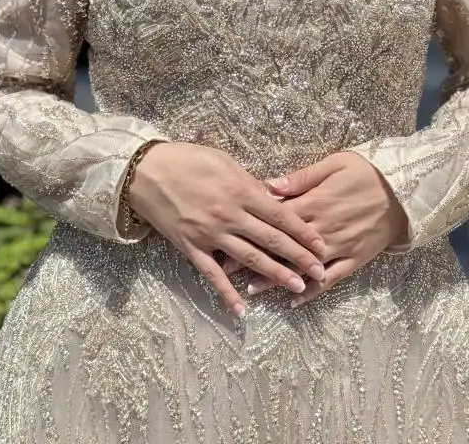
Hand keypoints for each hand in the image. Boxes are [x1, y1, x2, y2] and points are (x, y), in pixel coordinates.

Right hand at [128, 142, 326, 316]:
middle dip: (299, 258)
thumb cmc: (188, 159)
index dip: (303, 231)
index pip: (280, 215)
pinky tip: (242, 310)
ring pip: (249, 259)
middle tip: (321, 272)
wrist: (147, 171)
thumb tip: (274, 197)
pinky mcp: (191, 247)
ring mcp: (210, 234)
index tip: (322, 244)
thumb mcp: (224, 161)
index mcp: (240, 191)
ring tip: (298, 288)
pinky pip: (213, 275)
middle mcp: (229, 215)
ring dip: (275, 275)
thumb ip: (250, 182)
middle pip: (271, 241)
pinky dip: (227, 293)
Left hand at [224, 152, 407, 306]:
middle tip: (227, 271)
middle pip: (283, 247)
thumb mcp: (333, 164)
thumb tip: (269, 186)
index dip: (250, 230)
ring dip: (276, 279)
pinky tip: (293, 302)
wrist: (405, 191)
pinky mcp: (354, 260)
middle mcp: (323, 230)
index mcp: (315, 203)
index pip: (275, 220)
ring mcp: (338, 248)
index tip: (227, 237)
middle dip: (255, 258)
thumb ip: (301, 178)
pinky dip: (312, 292)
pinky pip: (330, 280)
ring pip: (302, 268)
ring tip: (251, 290)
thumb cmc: (366, 172)